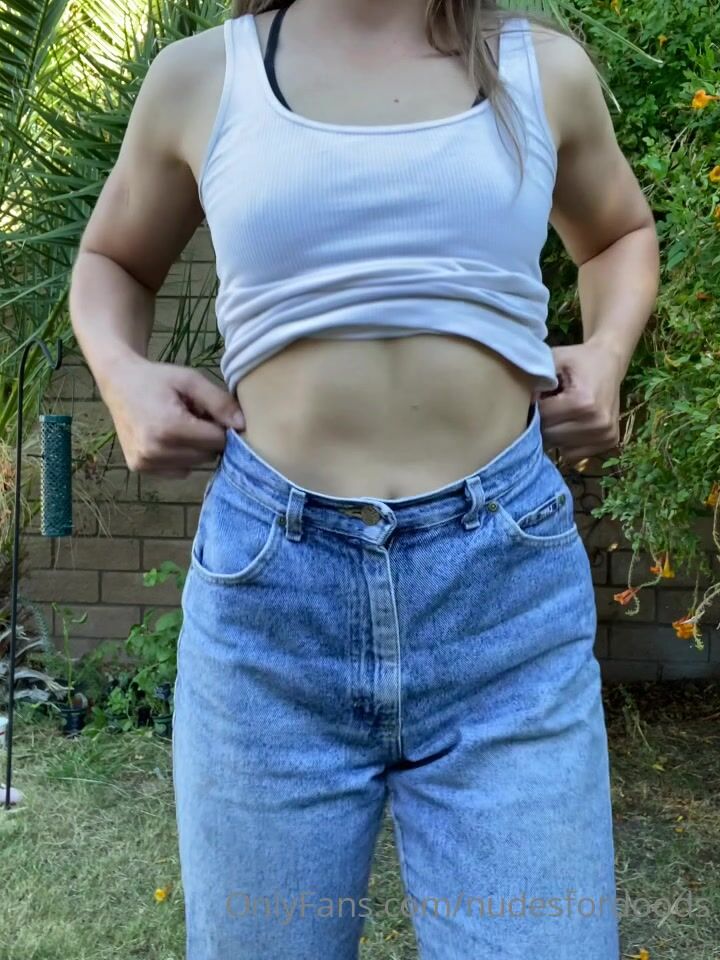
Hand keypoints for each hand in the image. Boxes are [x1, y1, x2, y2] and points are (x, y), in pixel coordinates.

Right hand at [101, 355, 245, 477]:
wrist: (118, 382)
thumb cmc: (157, 379)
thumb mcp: (191, 380)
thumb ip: (220, 402)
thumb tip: (243, 426)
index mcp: (169, 428)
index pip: (217, 441)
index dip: (220, 426)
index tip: (208, 411)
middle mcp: (155, 451)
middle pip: (207, 456)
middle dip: (207, 438)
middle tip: (191, 416)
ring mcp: (145, 463)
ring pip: (195, 465)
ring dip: (195, 449)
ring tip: (178, 425)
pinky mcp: (140, 469)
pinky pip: (179, 471)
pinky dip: (181, 458)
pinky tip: (168, 438)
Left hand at [533, 341, 622, 466]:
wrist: (609, 362)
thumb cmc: (578, 360)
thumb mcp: (554, 360)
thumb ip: (535, 379)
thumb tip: (519, 404)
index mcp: (583, 402)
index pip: (543, 419)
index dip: (533, 409)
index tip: (534, 398)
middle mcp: (598, 423)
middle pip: (550, 436)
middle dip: (541, 423)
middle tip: (546, 406)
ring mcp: (606, 435)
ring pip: (560, 447)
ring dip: (553, 433)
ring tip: (560, 413)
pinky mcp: (610, 442)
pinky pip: (573, 453)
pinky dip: (566, 442)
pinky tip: (570, 424)